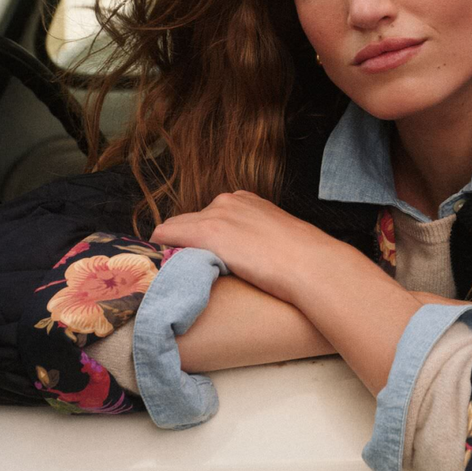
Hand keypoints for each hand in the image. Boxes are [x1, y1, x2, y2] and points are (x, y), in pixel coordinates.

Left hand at [150, 191, 349, 303]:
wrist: (310, 264)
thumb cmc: (302, 260)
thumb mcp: (277, 238)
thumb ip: (257, 239)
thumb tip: (250, 256)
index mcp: (247, 200)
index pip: (211, 216)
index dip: (203, 238)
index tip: (202, 257)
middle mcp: (228, 200)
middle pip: (190, 220)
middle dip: (185, 241)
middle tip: (185, 267)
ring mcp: (217, 214)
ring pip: (176, 227)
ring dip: (175, 246)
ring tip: (175, 270)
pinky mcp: (207, 232)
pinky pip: (167, 233)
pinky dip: (162, 246)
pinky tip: (161, 262)